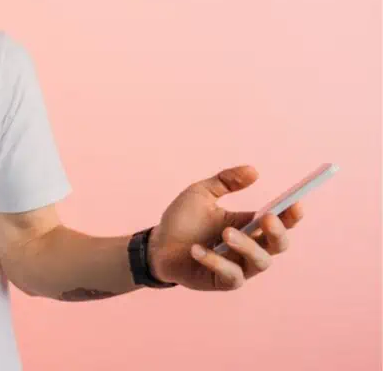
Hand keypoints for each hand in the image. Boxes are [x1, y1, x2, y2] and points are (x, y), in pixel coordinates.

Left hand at [147, 165, 304, 290]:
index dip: (291, 215)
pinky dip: (216, 261)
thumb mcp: (200, 193)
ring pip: (260, 262)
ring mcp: (238, 267)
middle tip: (266, 218)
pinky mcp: (222, 282)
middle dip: (278, 232)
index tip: (295, 203)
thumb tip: (254, 170)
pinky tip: (196, 249)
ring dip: (247, 246)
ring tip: (226, 233)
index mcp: (249, 226)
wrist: (157, 245)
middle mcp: (249, 248)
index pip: (279, 222)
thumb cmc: (182, 220)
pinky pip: (231, 275)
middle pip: (278, 245)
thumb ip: (225, 181)